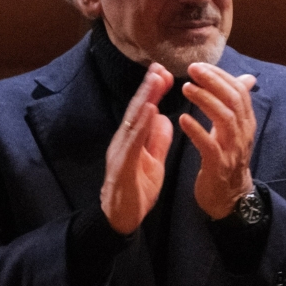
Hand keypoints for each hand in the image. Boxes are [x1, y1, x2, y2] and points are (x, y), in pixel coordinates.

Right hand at [101, 64, 174, 234]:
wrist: (122, 219)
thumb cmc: (136, 190)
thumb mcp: (153, 161)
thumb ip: (156, 140)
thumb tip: (163, 117)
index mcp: (132, 139)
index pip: (143, 110)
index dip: (153, 91)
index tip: (164, 72)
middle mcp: (124, 141)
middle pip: (136, 110)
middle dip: (148, 87)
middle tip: (159, 67)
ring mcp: (120, 152)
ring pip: (132, 121)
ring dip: (144, 99)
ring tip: (155, 81)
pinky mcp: (121, 167)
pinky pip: (132, 143)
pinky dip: (141, 125)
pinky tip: (150, 111)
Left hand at [183, 62, 257, 220]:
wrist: (230, 198)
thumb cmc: (228, 160)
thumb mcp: (236, 130)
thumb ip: (237, 105)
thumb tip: (247, 78)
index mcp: (246, 123)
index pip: (239, 91)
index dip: (221, 76)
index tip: (200, 66)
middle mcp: (243, 134)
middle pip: (234, 100)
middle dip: (213, 81)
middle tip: (192, 70)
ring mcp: (232, 150)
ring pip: (224, 119)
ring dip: (205, 100)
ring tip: (186, 88)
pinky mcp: (218, 166)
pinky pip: (209, 145)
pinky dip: (196, 130)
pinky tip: (182, 119)